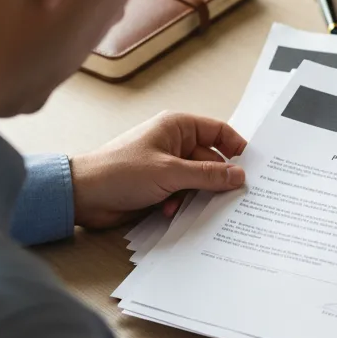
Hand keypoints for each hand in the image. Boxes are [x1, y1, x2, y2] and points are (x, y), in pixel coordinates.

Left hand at [69, 112, 246, 229]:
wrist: (84, 195)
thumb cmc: (120, 172)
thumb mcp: (170, 173)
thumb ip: (207, 175)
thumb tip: (239, 175)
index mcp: (177, 126)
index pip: (218, 131)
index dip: (236, 147)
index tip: (252, 167)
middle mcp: (173, 143)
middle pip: (211, 159)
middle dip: (216, 179)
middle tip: (231, 197)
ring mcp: (166, 165)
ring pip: (198, 180)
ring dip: (195, 195)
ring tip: (186, 204)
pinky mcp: (158, 185)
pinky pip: (183, 193)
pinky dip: (181, 203)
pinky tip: (170, 211)